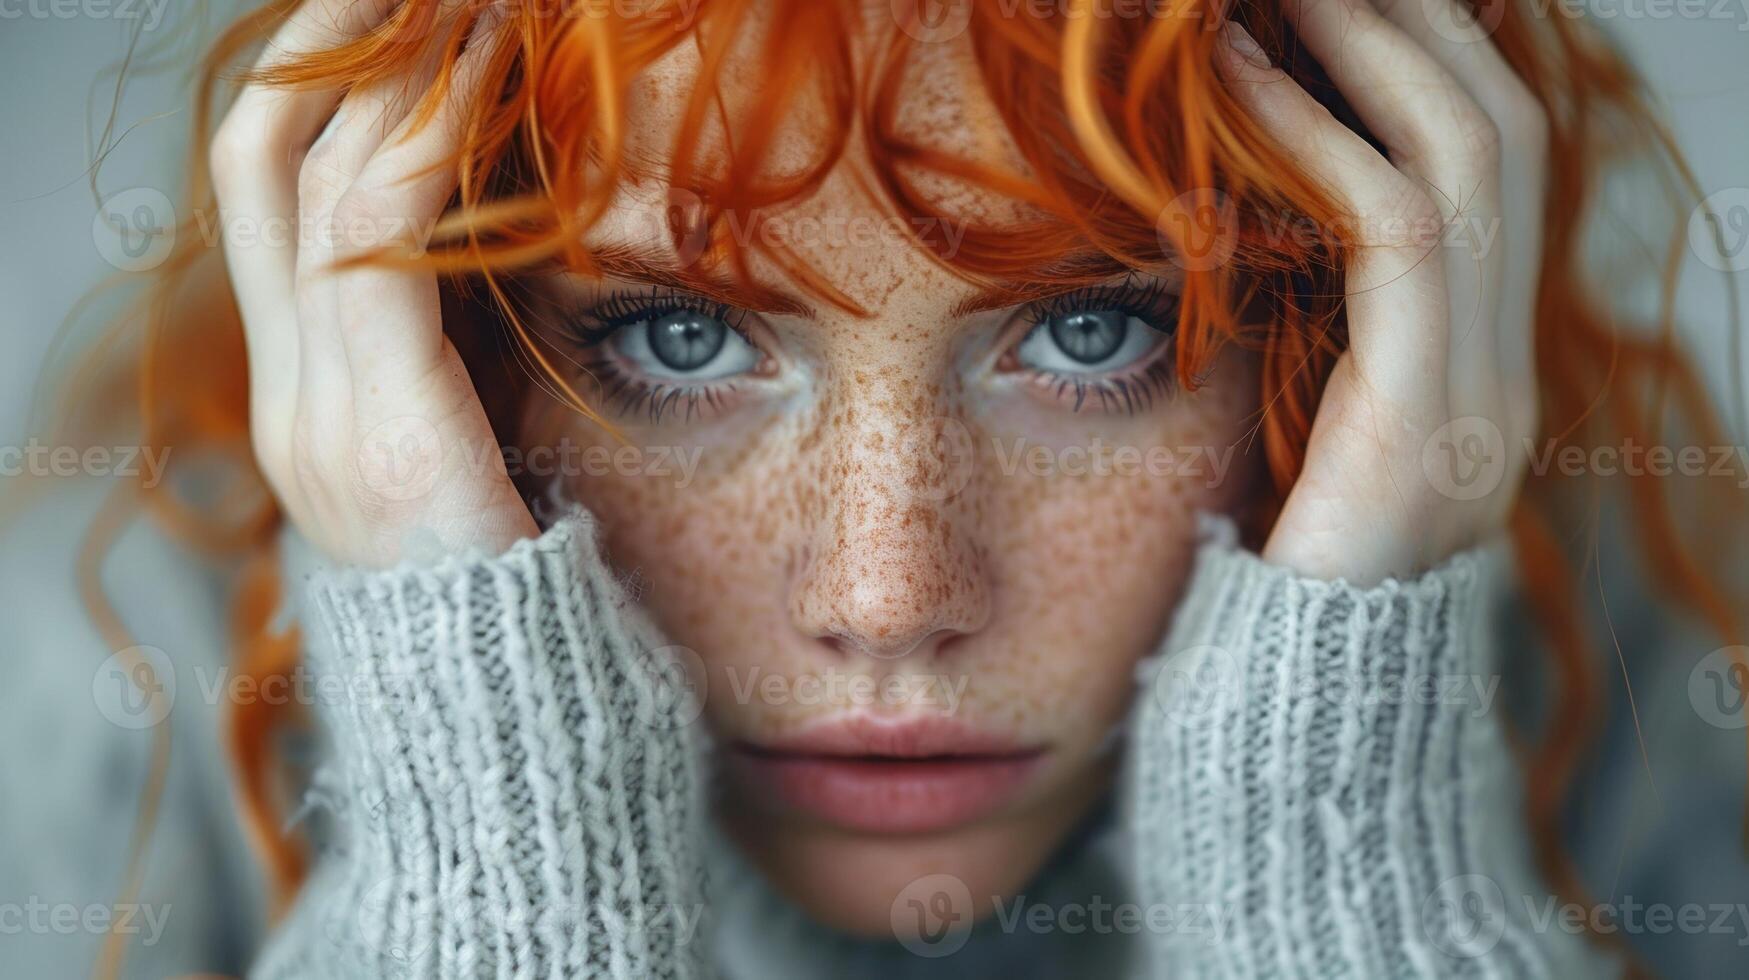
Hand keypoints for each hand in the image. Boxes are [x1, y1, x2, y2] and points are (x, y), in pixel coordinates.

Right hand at [210, 0, 536, 565]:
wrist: (527, 748)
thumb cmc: (536, 604)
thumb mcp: (482, 463)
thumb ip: (465, 372)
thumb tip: (515, 261)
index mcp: (309, 399)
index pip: (275, 192)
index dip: (324, 80)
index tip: (406, 6)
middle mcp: (290, 397)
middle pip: (264, 158)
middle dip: (333, 39)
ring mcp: (319, 419)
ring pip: (312, 178)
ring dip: (392, 63)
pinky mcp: (386, 439)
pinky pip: (380, 247)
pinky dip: (428, 141)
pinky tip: (485, 72)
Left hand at [1215, 0, 1545, 583]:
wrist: (1286, 739)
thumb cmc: (1255, 592)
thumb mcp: (1289, 446)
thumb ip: (1299, 345)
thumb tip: (1231, 226)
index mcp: (1473, 373)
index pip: (1484, 168)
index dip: (1421, 61)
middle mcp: (1501, 372)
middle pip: (1494, 136)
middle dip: (1408, 26)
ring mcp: (1482, 400)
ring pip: (1465, 163)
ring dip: (1371, 49)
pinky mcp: (1425, 428)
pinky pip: (1394, 241)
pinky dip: (1319, 143)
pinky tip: (1237, 83)